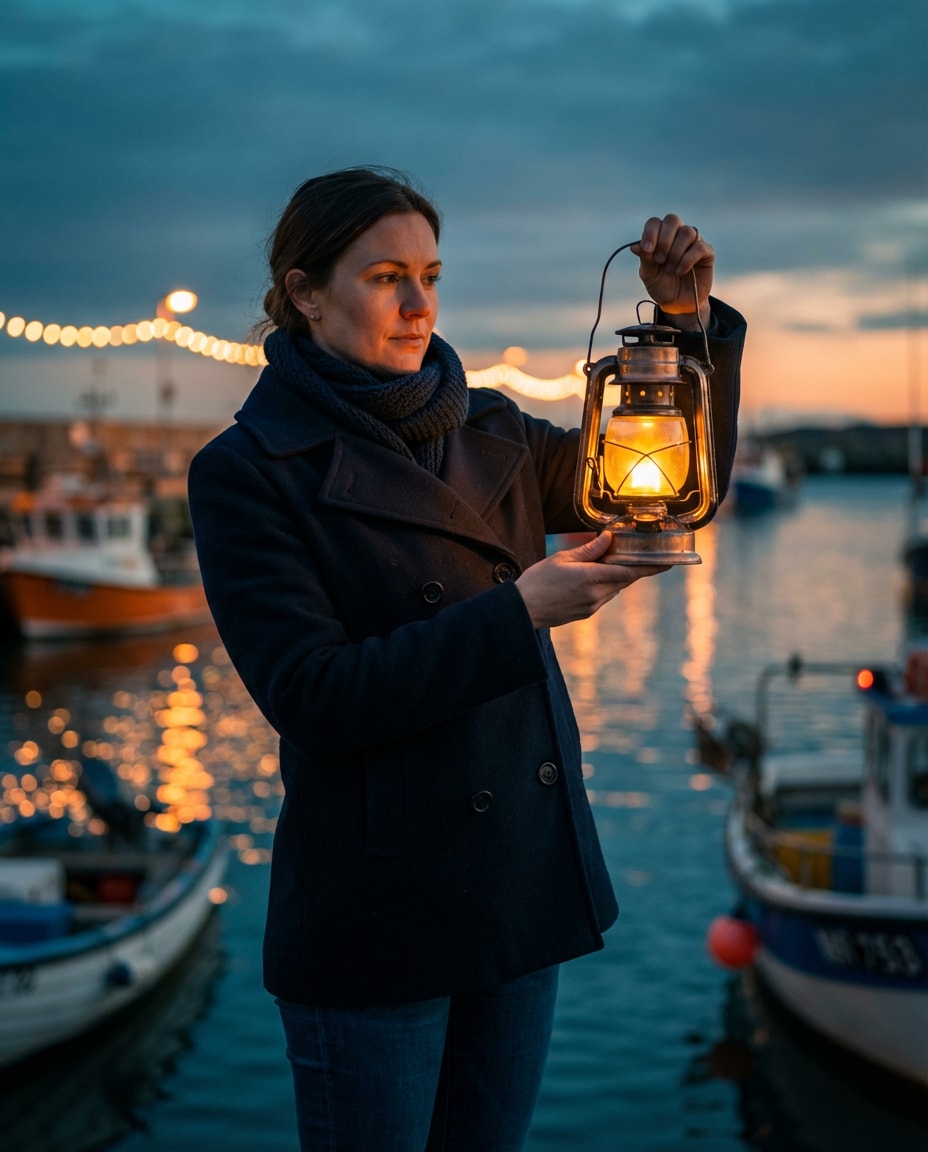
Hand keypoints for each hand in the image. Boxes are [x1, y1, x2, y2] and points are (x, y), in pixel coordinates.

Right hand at [515, 531, 668, 628]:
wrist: (522, 610)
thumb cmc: (537, 581)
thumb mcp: (562, 558)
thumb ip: (589, 550)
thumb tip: (608, 538)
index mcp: (591, 578)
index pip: (629, 571)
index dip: (651, 567)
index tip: (668, 562)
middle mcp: (596, 594)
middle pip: (624, 579)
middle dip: (629, 567)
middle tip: (634, 553)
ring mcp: (592, 606)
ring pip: (614, 588)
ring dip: (614, 576)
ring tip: (601, 564)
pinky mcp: (586, 613)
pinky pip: (603, 596)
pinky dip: (603, 585)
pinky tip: (589, 578)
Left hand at [630, 214, 713, 327]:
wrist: (677, 304)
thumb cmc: (662, 286)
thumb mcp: (649, 274)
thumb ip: (644, 259)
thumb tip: (634, 246)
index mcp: (661, 236)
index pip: (655, 222)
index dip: (650, 232)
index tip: (647, 250)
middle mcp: (678, 235)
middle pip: (672, 220)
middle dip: (664, 240)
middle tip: (659, 260)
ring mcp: (694, 242)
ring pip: (687, 232)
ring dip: (675, 252)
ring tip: (670, 270)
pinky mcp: (707, 253)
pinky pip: (699, 247)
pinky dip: (687, 259)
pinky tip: (680, 271)